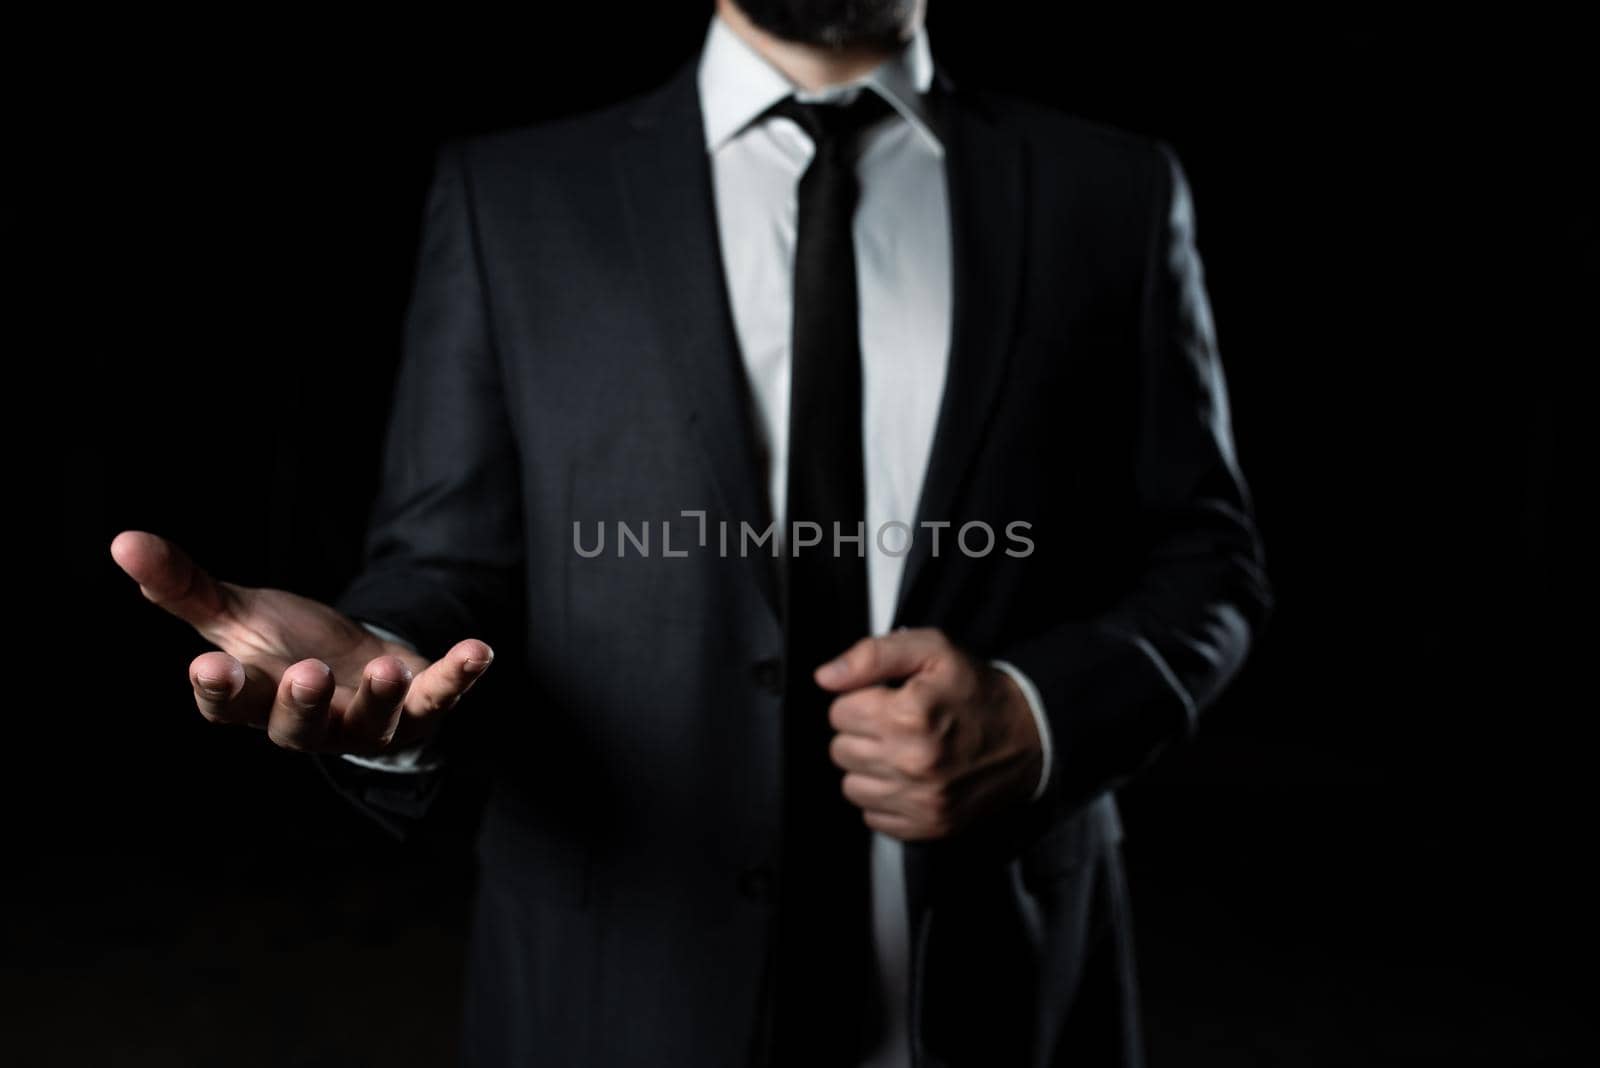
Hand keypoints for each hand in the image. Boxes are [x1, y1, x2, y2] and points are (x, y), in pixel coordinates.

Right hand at [110, 530, 492, 754]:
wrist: (359, 666)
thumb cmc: (288, 645)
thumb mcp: (238, 612)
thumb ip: (185, 587)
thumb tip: (122, 541)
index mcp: (257, 701)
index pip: (227, 706)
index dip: (218, 690)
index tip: (209, 664)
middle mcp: (310, 723)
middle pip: (297, 726)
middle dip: (301, 702)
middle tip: (304, 672)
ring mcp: (366, 723)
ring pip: (370, 722)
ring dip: (379, 697)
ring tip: (383, 669)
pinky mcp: (417, 711)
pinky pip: (439, 698)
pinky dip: (458, 675)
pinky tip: (478, 651)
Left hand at [816, 627, 1043, 840]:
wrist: (1027, 737)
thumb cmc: (975, 692)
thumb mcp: (931, 650)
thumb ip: (872, 655)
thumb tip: (826, 677)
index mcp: (909, 715)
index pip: (838, 711)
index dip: (859, 700)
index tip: (885, 699)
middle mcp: (912, 762)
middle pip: (840, 749)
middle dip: (861, 733)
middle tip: (894, 724)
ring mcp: (920, 800)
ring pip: (851, 785)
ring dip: (869, 767)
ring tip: (901, 750)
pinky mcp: (927, 825)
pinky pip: (872, 816)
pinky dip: (885, 797)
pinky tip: (908, 778)